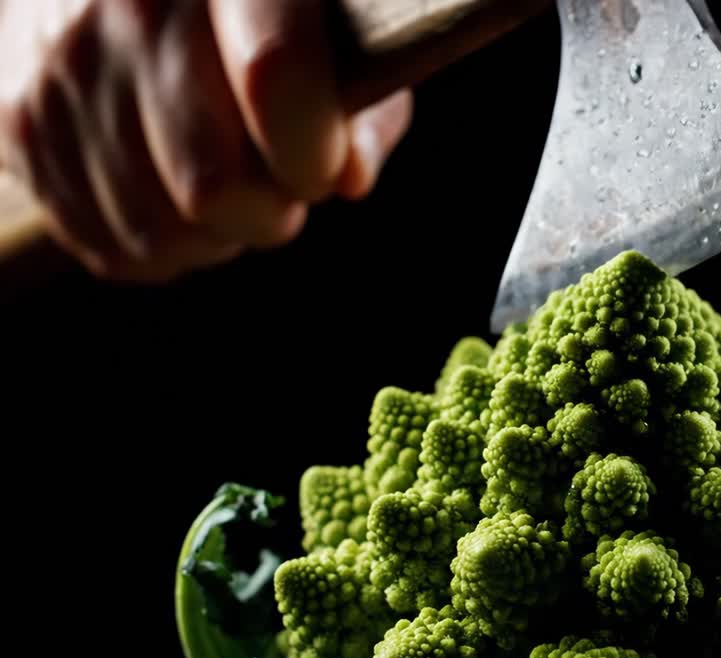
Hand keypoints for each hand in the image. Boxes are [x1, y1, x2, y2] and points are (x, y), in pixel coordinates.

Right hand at [0, 0, 412, 281]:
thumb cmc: (261, 23)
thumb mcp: (337, 43)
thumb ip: (362, 110)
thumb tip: (349, 177)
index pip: (274, 73)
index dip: (312, 153)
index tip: (323, 168)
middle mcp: (132, 5)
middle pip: (211, 182)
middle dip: (266, 213)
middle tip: (280, 186)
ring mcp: (64, 63)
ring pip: (157, 230)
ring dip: (212, 235)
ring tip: (229, 186)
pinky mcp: (21, 117)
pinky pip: (104, 242)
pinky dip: (158, 246)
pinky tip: (176, 197)